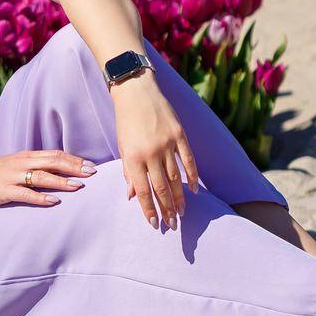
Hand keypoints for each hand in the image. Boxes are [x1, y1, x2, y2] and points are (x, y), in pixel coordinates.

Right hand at [0, 149, 96, 208]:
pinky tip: (53, 201)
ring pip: (42, 176)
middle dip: (74, 167)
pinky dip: (40, 197)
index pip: (55, 154)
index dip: (74, 159)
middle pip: (53, 162)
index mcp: (25, 156)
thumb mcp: (14, 165)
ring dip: (61, 181)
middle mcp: (21, 163)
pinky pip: (25, 193)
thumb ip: (32, 166)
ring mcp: (13, 176)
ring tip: (78, 186)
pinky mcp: (4, 190)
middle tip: (92, 173)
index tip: (91, 165)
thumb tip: (55, 170)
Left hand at [111, 71, 199, 229]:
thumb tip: (131, 196)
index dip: (149, 209)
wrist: (136, 90)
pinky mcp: (179, 135)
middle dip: (166, 209)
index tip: (154, 224)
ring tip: (182, 212)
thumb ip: (128, 171)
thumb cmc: (126, 120)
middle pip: (161, 188)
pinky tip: (193, 190)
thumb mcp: (122, 146)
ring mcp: (167, 143)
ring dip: (179, 198)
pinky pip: (188, 160)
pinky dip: (192, 176)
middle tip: (172, 225)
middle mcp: (150, 152)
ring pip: (176, 178)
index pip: (142, 190)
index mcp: (133, 157)